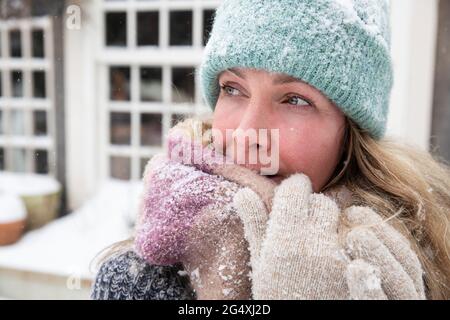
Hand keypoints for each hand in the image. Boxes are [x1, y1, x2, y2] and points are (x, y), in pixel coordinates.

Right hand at [233, 173, 424, 299]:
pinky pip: (352, 241)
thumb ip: (255, 225)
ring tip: (316, 239)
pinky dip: (342, 241)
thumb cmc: (276, 296)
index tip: (291, 193)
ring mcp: (338, 255)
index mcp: (284, 236)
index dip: (293, 188)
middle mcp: (313, 240)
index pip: (295, 189)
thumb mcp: (259, 263)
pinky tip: (330, 256)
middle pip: (321, 202)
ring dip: (328, 223)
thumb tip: (243, 192)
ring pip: (340, 220)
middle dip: (312, 205)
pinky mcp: (355, 268)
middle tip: (303, 219)